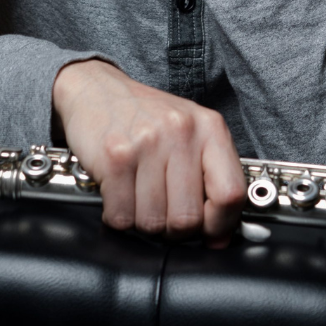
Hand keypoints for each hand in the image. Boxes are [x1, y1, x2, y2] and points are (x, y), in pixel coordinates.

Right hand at [52, 59, 244, 244]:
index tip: (209, 231)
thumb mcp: (188, 131)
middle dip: (173, 228)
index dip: (221, 223)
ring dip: (142, 221)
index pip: (231, 194)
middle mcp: (180, 132)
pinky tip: (116, 196)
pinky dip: (117, 216)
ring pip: (153, 222)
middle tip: (162, 212)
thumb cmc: (144, 115)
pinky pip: (122, 216)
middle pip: (188, 218)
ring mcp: (146, 143)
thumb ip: (211, 177)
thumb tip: (219, 237)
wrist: (94, 87)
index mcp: (208, 127)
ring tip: (136, 198)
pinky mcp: (113, 156)